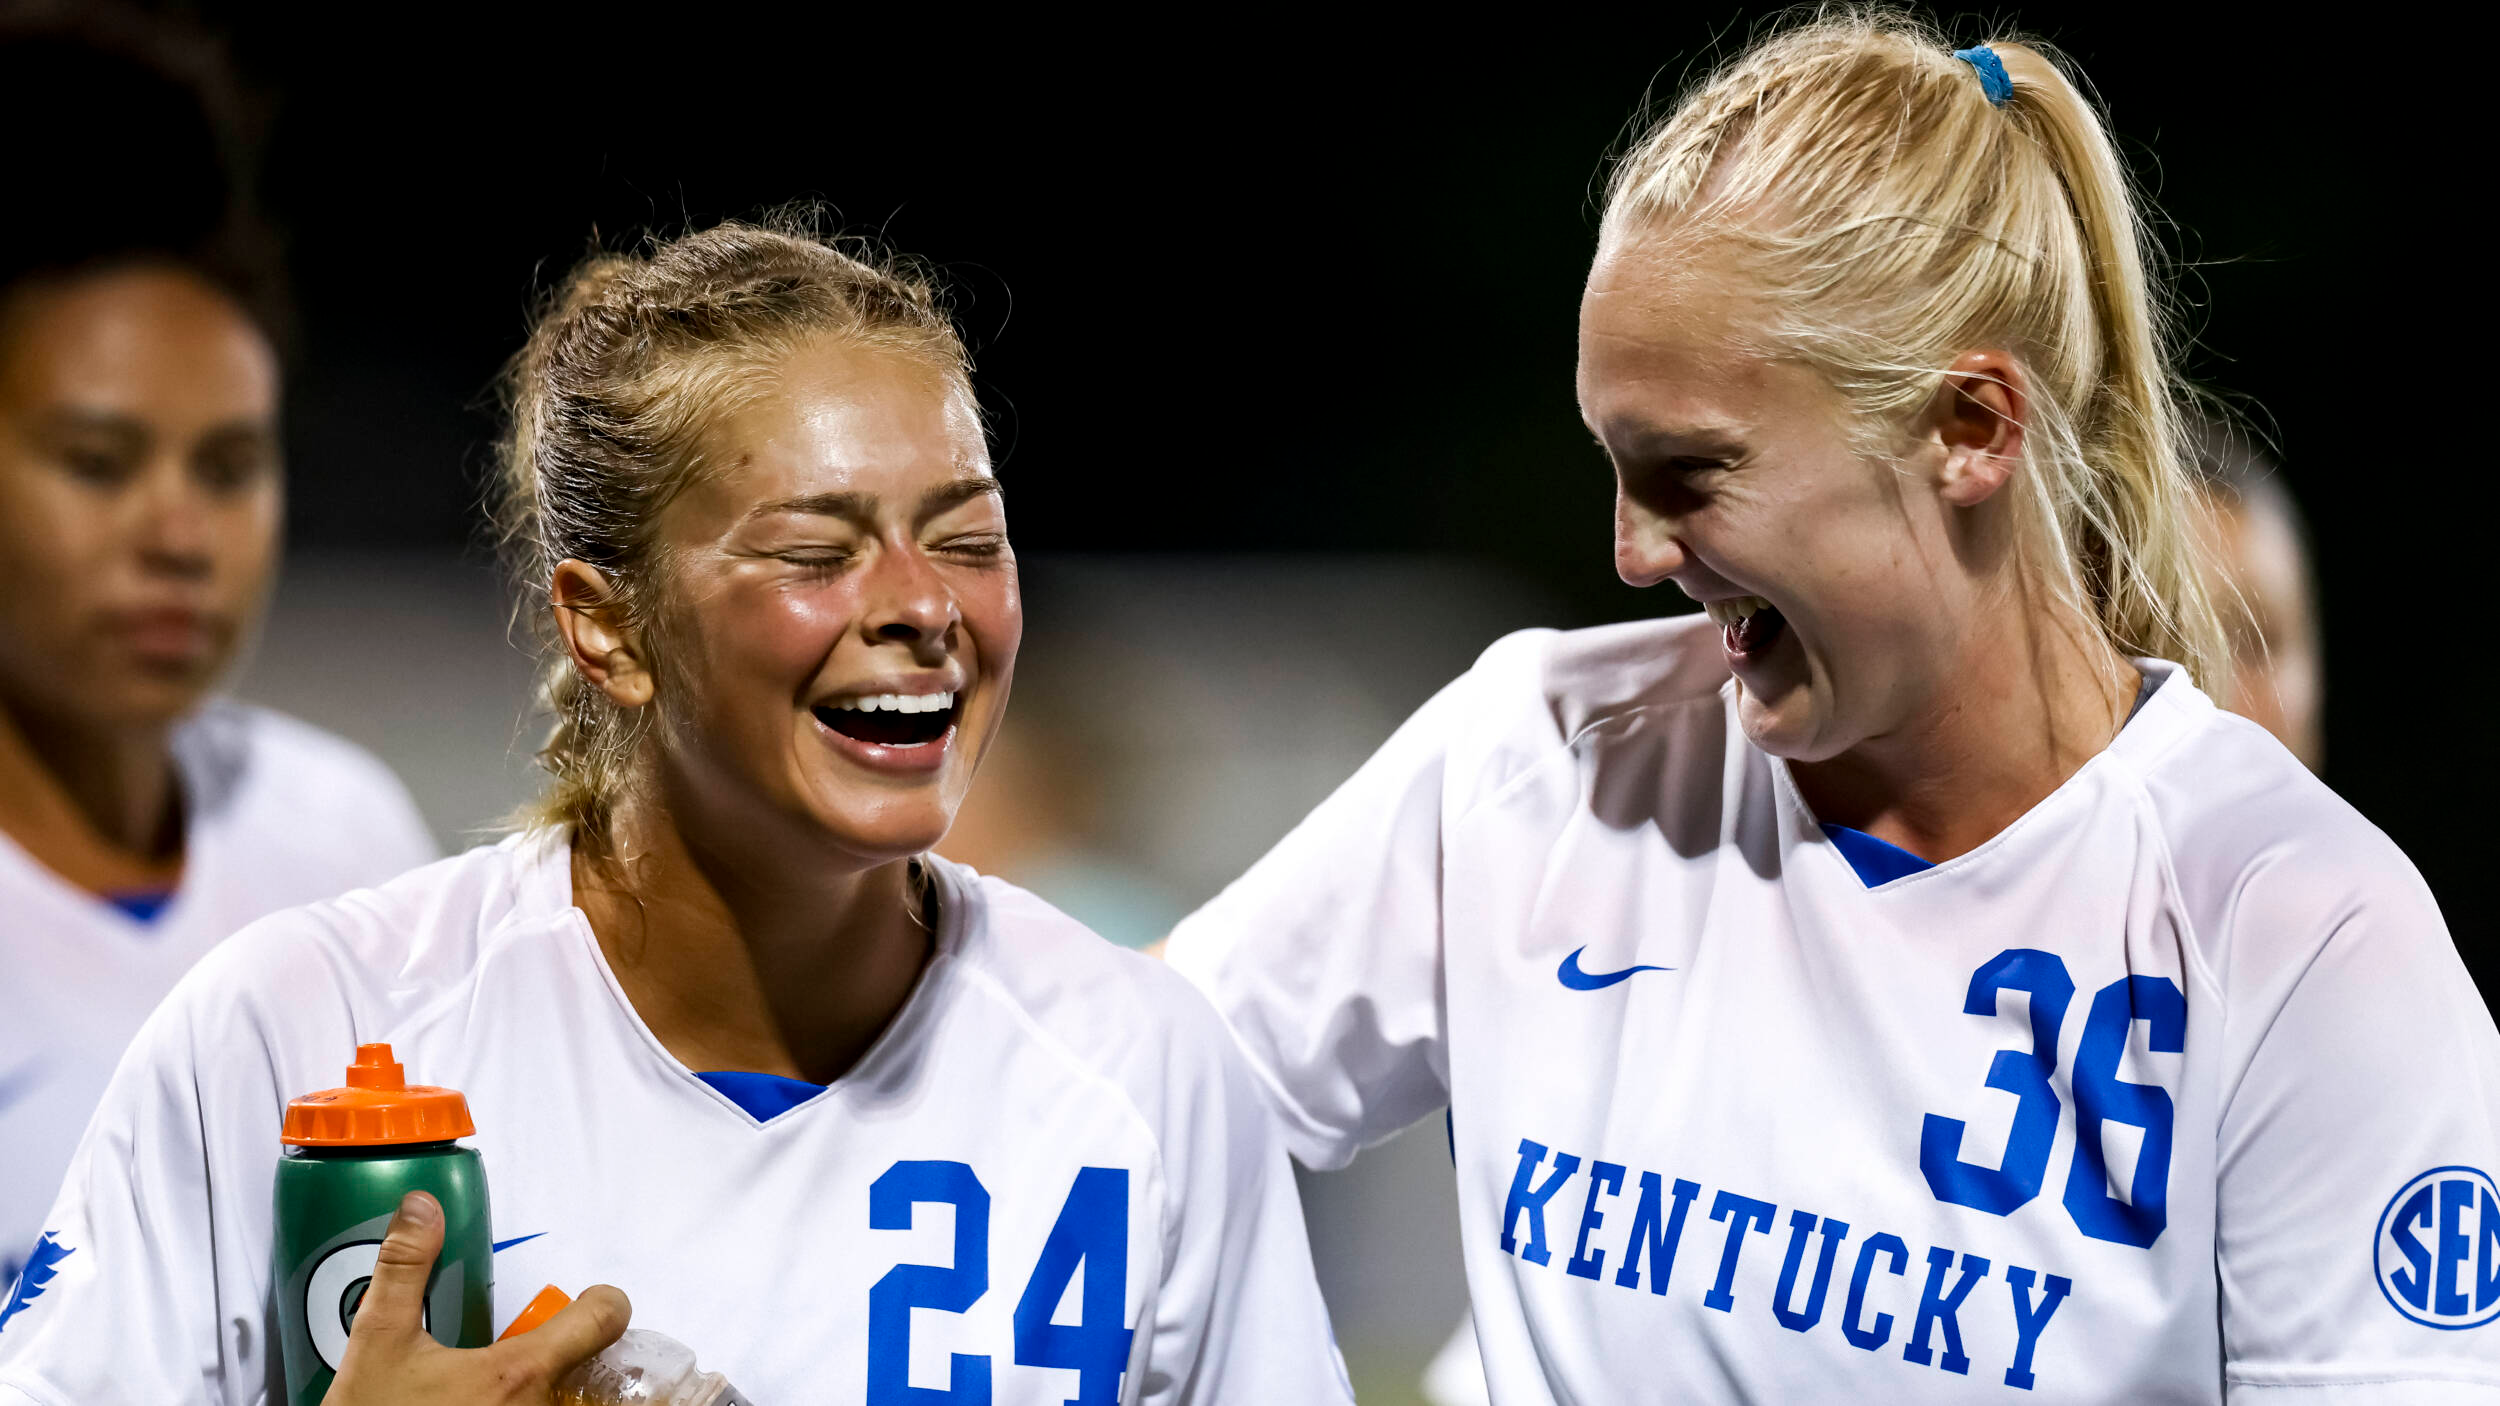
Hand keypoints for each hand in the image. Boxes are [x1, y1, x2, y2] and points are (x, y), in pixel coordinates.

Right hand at [321, 1191, 629, 1404]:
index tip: (588, 1298)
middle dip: (557, 1350)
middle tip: (512, 1350)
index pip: (602, 1320)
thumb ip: (403, 1270)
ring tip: (487, 1387)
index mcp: (517, 1375)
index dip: (601, 1301)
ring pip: (566, 1399)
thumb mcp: (377, 1342)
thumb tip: (421, 1210)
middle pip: (584, 1363)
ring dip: (543, 1386)